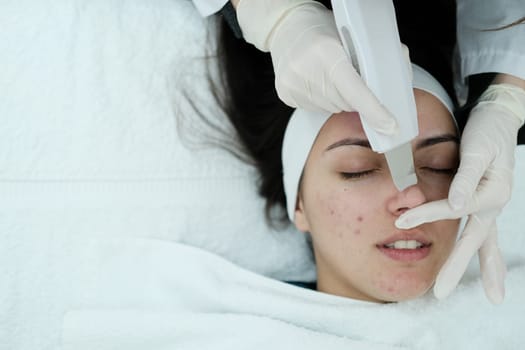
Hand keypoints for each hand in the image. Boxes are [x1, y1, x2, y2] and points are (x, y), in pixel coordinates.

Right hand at [236, 0, 397, 133]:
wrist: (286, 26)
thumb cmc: (323, 29)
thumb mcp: (352, 35)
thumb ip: (376, 58)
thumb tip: (396, 85)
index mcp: (326, 52)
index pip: (355, 90)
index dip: (374, 111)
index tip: (389, 126)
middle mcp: (306, 70)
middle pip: (345, 103)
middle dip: (355, 97)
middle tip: (351, 76)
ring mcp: (293, 85)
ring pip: (332, 109)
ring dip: (339, 98)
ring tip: (329, 75)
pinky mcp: (285, 94)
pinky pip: (316, 109)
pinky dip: (323, 99)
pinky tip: (317, 81)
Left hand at [396, 83, 524, 303]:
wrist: (499, 119)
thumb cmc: (487, 131)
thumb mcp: (477, 150)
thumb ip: (466, 179)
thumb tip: (455, 205)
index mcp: (492, 193)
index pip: (454, 209)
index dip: (427, 214)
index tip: (401, 221)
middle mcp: (493, 204)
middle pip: (473, 241)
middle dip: (457, 267)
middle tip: (440, 294)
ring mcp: (490, 207)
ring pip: (484, 244)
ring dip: (483, 270)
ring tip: (492, 297)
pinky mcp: (484, 204)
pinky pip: (482, 234)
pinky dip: (484, 254)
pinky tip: (487, 271)